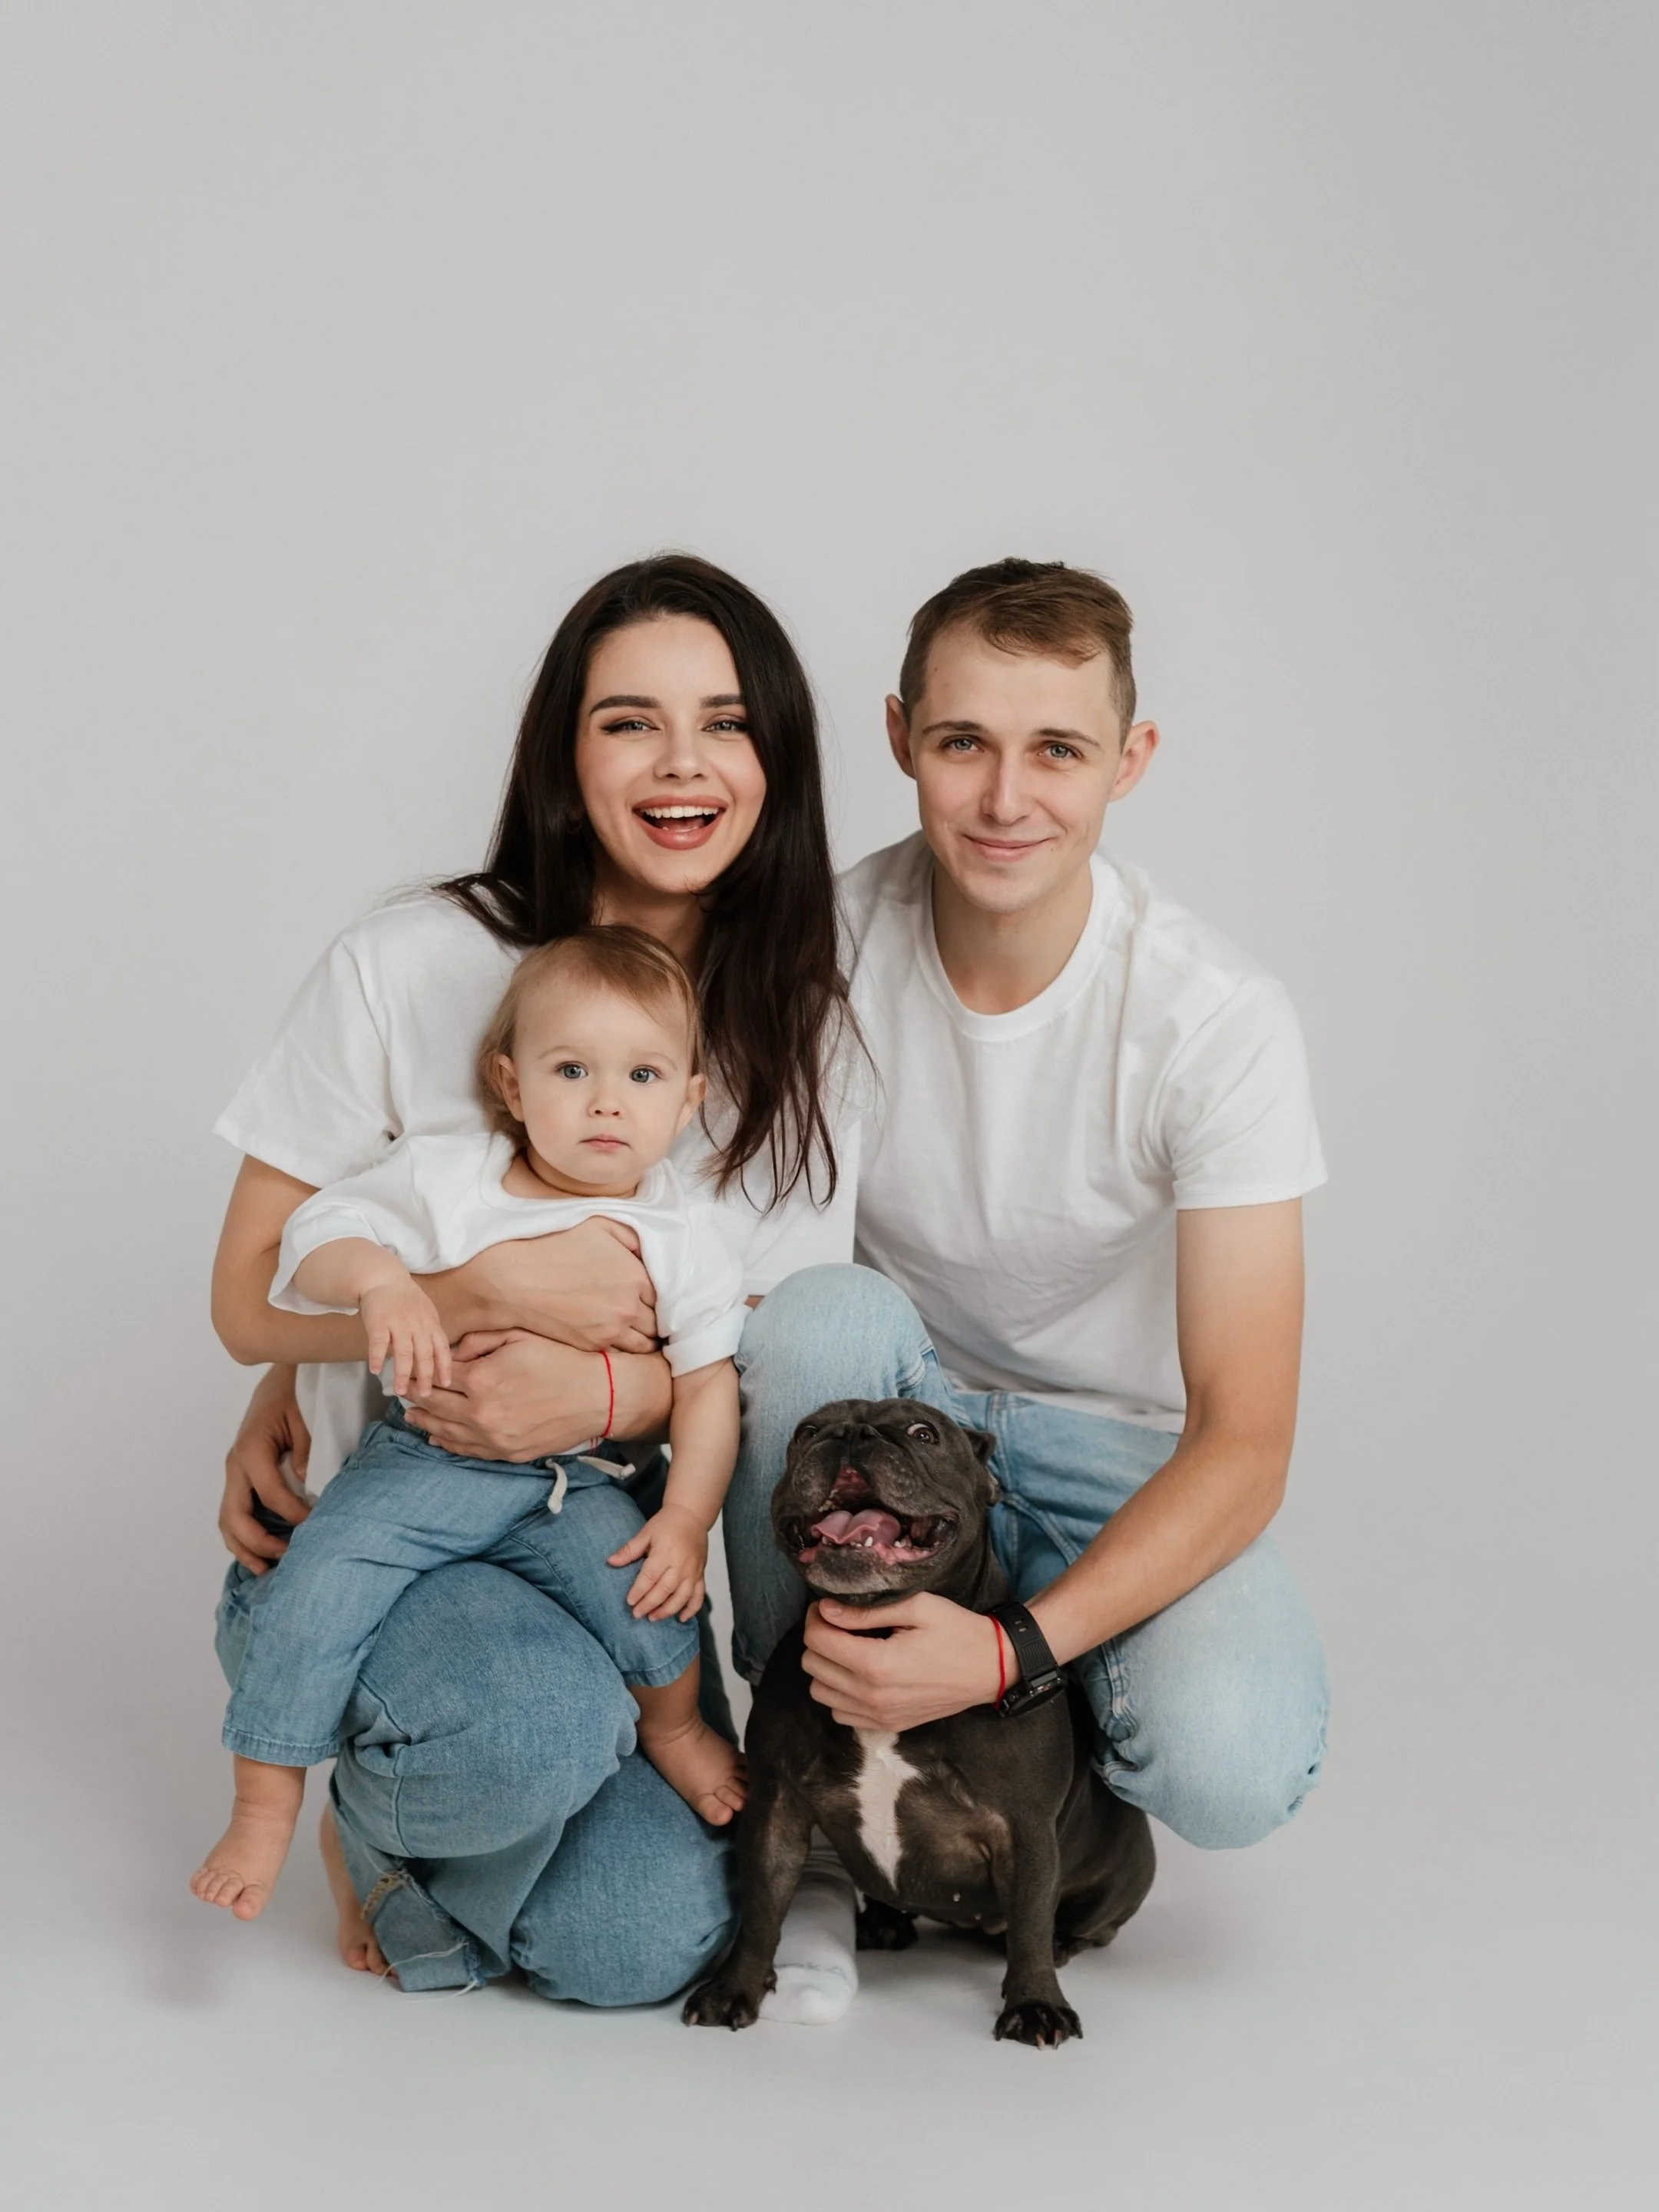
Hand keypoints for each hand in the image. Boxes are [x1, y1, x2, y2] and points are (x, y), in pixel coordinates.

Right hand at [219, 1366, 312, 1572]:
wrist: (280, 1378)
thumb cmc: (295, 1395)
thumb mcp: (304, 1417)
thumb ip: (305, 1450)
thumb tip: (306, 1485)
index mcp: (251, 1449)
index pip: (269, 1493)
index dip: (292, 1514)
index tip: (315, 1526)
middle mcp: (235, 1464)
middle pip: (235, 1515)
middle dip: (258, 1541)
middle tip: (286, 1556)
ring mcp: (234, 1472)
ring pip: (227, 1519)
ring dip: (243, 1547)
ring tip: (266, 1569)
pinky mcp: (239, 1477)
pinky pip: (233, 1513)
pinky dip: (241, 1537)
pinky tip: (259, 1554)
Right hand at [360, 1279, 451, 1396]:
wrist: (383, 1278)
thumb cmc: (406, 1300)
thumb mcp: (426, 1313)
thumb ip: (431, 1334)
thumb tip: (439, 1362)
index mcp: (430, 1323)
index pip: (442, 1348)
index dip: (444, 1367)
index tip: (446, 1384)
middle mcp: (417, 1324)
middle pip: (425, 1354)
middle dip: (426, 1376)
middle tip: (425, 1396)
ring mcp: (398, 1322)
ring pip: (403, 1352)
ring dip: (402, 1373)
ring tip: (400, 1391)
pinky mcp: (378, 1321)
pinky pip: (378, 1342)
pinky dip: (376, 1357)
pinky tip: (376, 1371)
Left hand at [404, 1330, 612, 1460]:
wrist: (598, 1396)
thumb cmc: (561, 1359)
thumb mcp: (519, 1336)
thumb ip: (479, 1340)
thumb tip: (452, 1353)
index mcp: (482, 1377)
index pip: (437, 1375)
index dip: (419, 1371)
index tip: (407, 1369)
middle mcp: (481, 1412)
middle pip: (434, 1405)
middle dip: (415, 1397)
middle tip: (401, 1391)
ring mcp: (494, 1438)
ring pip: (445, 1432)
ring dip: (425, 1423)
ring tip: (411, 1415)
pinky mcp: (506, 1454)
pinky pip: (467, 1451)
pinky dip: (447, 1444)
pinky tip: (436, 1438)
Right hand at [431, 1218, 658, 1352]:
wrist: (519, 1280)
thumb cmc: (556, 1248)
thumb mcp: (597, 1226)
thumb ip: (631, 1236)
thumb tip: (648, 1251)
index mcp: (636, 1276)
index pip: (666, 1294)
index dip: (661, 1295)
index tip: (653, 1297)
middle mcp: (629, 1305)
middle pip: (659, 1321)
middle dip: (657, 1318)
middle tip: (653, 1317)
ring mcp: (613, 1329)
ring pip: (646, 1342)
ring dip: (646, 1338)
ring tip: (640, 1332)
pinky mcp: (595, 1345)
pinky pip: (623, 1353)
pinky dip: (626, 1349)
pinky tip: (620, 1340)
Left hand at [607, 1504, 708, 1622]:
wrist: (692, 1514)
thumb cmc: (667, 1523)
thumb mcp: (645, 1533)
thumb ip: (629, 1550)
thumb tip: (610, 1562)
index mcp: (665, 1552)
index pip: (650, 1577)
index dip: (639, 1591)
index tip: (629, 1601)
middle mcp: (681, 1564)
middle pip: (665, 1589)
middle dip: (650, 1604)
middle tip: (636, 1614)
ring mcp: (693, 1571)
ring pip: (682, 1596)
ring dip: (668, 1610)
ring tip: (653, 1618)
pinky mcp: (700, 1574)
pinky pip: (699, 1595)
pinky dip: (692, 1609)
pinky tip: (681, 1619)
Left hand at [800, 1593, 1004, 1729]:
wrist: (991, 1668)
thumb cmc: (957, 1631)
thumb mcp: (916, 1607)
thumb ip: (866, 1611)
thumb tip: (826, 1610)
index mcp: (878, 1664)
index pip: (817, 1641)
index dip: (816, 1617)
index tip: (828, 1605)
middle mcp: (872, 1696)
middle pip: (813, 1666)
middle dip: (819, 1638)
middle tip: (838, 1621)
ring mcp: (879, 1716)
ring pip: (820, 1692)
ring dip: (826, 1666)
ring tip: (848, 1647)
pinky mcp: (887, 1725)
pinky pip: (840, 1713)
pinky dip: (839, 1691)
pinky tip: (859, 1672)